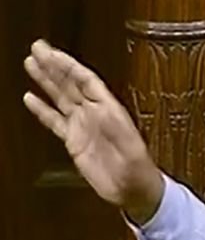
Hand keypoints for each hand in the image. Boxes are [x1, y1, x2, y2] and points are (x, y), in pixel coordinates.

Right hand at [22, 40, 163, 223]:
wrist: (134, 192)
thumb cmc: (139, 172)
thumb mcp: (132, 151)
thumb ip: (118, 130)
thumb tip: (102, 111)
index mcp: (110, 111)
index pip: (86, 81)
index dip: (69, 66)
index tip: (52, 53)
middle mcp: (95, 114)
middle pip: (70, 84)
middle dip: (54, 65)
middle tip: (36, 47)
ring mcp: (84, 126)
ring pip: (61, 97)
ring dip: (46, 80)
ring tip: (30, 63)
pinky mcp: (74, 142)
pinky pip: (55, 121)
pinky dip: (42, 109)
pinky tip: (30, 97)